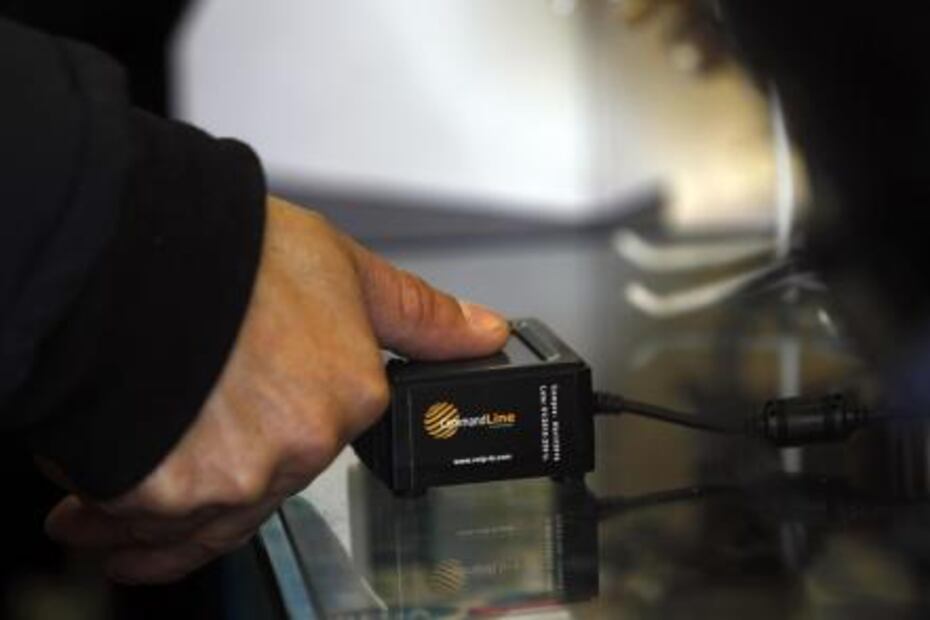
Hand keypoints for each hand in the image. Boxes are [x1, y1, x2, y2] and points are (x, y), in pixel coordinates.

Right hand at [44, 196, 507, 582]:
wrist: (136, 250)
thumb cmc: (233, 254)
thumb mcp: (344, 270)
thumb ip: (418, 317)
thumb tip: (485, 332)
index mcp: (348, 397)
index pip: (321, 432)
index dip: (274, 415)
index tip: (245, 412)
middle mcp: (300, 446)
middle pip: (262, 480)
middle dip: (225, 463)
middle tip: (183, 432)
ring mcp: (236, 477)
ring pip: (204, 517)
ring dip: (167, 511)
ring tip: (132, 484)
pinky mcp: (166, 495)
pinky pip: (144, 529)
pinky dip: (121, 528)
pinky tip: (94, 510)